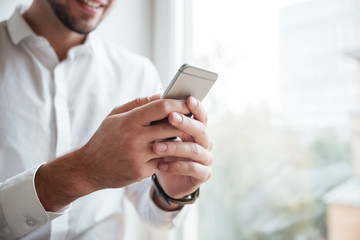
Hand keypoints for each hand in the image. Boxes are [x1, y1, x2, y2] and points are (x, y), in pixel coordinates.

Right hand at [35, 94, 191, 210]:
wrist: (90, 168)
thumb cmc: (105, 138)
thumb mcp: (115, 115)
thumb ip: (138, 103)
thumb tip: (161, 95)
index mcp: (128, 121)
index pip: (161, 107)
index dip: (178, 103)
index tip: (188, 101)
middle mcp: (135, 138)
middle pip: (171, 125)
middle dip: (186, 121)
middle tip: (194, 117)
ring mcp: (139, 156)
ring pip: (171, 144)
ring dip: (179, 138)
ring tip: (185, 133)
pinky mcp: (142, 172)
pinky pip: (164, 160)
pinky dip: (169, 153)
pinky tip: (171, 149)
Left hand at [152, 97, 212, 205]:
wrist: (166, 180)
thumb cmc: (163, 153)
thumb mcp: (161, 136)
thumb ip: (162, 121)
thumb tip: (157, 99)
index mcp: (197, 130)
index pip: (201, 116)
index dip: (197, 108)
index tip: (188, 99)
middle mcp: (205, 143)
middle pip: (201, 130)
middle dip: (186, 123)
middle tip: (171, 117)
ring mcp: (205, 159)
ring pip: (195, 150)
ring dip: (175, 147)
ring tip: (155, 147)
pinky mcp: (203, 174)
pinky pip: (193, 169)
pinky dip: (176, 166)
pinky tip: (160, 165)